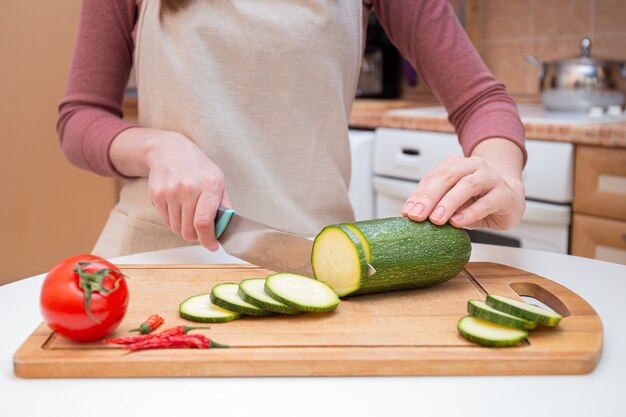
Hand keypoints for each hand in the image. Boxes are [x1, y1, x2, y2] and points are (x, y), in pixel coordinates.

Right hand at [144, 132, 230, 250]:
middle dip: (196, 236)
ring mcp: (170, 191)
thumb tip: (226, 229)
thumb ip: (224, 206)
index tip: (212, 246)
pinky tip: (178, 208)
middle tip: (200, 231)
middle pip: (189, 229)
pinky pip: (166, 221)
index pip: (204, 221)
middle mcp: (189, 188)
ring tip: (188, 214)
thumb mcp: (218, 180)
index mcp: (210, 185)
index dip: (208, 239)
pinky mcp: (157, 194)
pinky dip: (173, 221)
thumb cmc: (198, 168)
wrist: (169, 150)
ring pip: (177, 228)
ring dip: (184, 228)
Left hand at [401, 139, 524, 229]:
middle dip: (429, 197)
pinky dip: (470, 213)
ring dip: (449, 202)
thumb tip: (413, 217)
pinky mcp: (504, 194)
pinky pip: (486, 202)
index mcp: (455, 165)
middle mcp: (472, 166)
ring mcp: (490, 177)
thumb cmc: (477, 199)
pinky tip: (458, 222)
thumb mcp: (453, 201)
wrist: (510, 199)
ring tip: (436, 219)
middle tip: (417, 216)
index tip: (407, 212)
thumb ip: (436, 205)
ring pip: (467, 185)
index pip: (432, 177)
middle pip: (447, 177)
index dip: (418, 195)